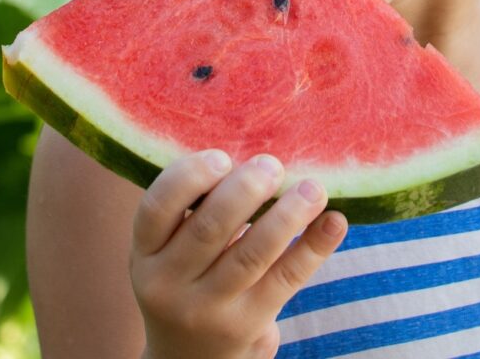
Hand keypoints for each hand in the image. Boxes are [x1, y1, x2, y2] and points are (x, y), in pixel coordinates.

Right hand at [132, 149, 347, 358]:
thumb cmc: (190, 280)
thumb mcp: (172, 252)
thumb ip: (198, 211)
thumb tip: (257, 153)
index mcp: (145, 253)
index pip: (156, 208)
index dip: (189, 177)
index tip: (223, 155)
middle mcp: (168, 284)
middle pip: (208, 229)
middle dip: (245, 191)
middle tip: (273, 164)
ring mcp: (207, 309)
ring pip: (251, 255)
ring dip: (287, 216)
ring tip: (313, 188)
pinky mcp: (247, 326)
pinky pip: (285, 279)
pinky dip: (314, 247)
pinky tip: (334, 222)